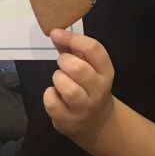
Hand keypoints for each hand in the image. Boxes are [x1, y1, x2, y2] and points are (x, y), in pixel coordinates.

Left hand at [43, 29, 114, 143]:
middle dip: (64, 61)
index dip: (73, 38)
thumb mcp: (87, 66)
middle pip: (79, 68)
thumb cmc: (88, 86)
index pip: (94, 49)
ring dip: (58, 79)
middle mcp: (98, 90)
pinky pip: (52, 103)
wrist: (97, 123)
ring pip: (67, 88)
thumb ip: (72, 49)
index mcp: (105, 71)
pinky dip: (49, 95)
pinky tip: (55, 95)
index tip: (56, 33)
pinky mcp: (69, 121)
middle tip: (62, 64)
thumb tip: (55, 32)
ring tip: (60, 80)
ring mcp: (84, 108)